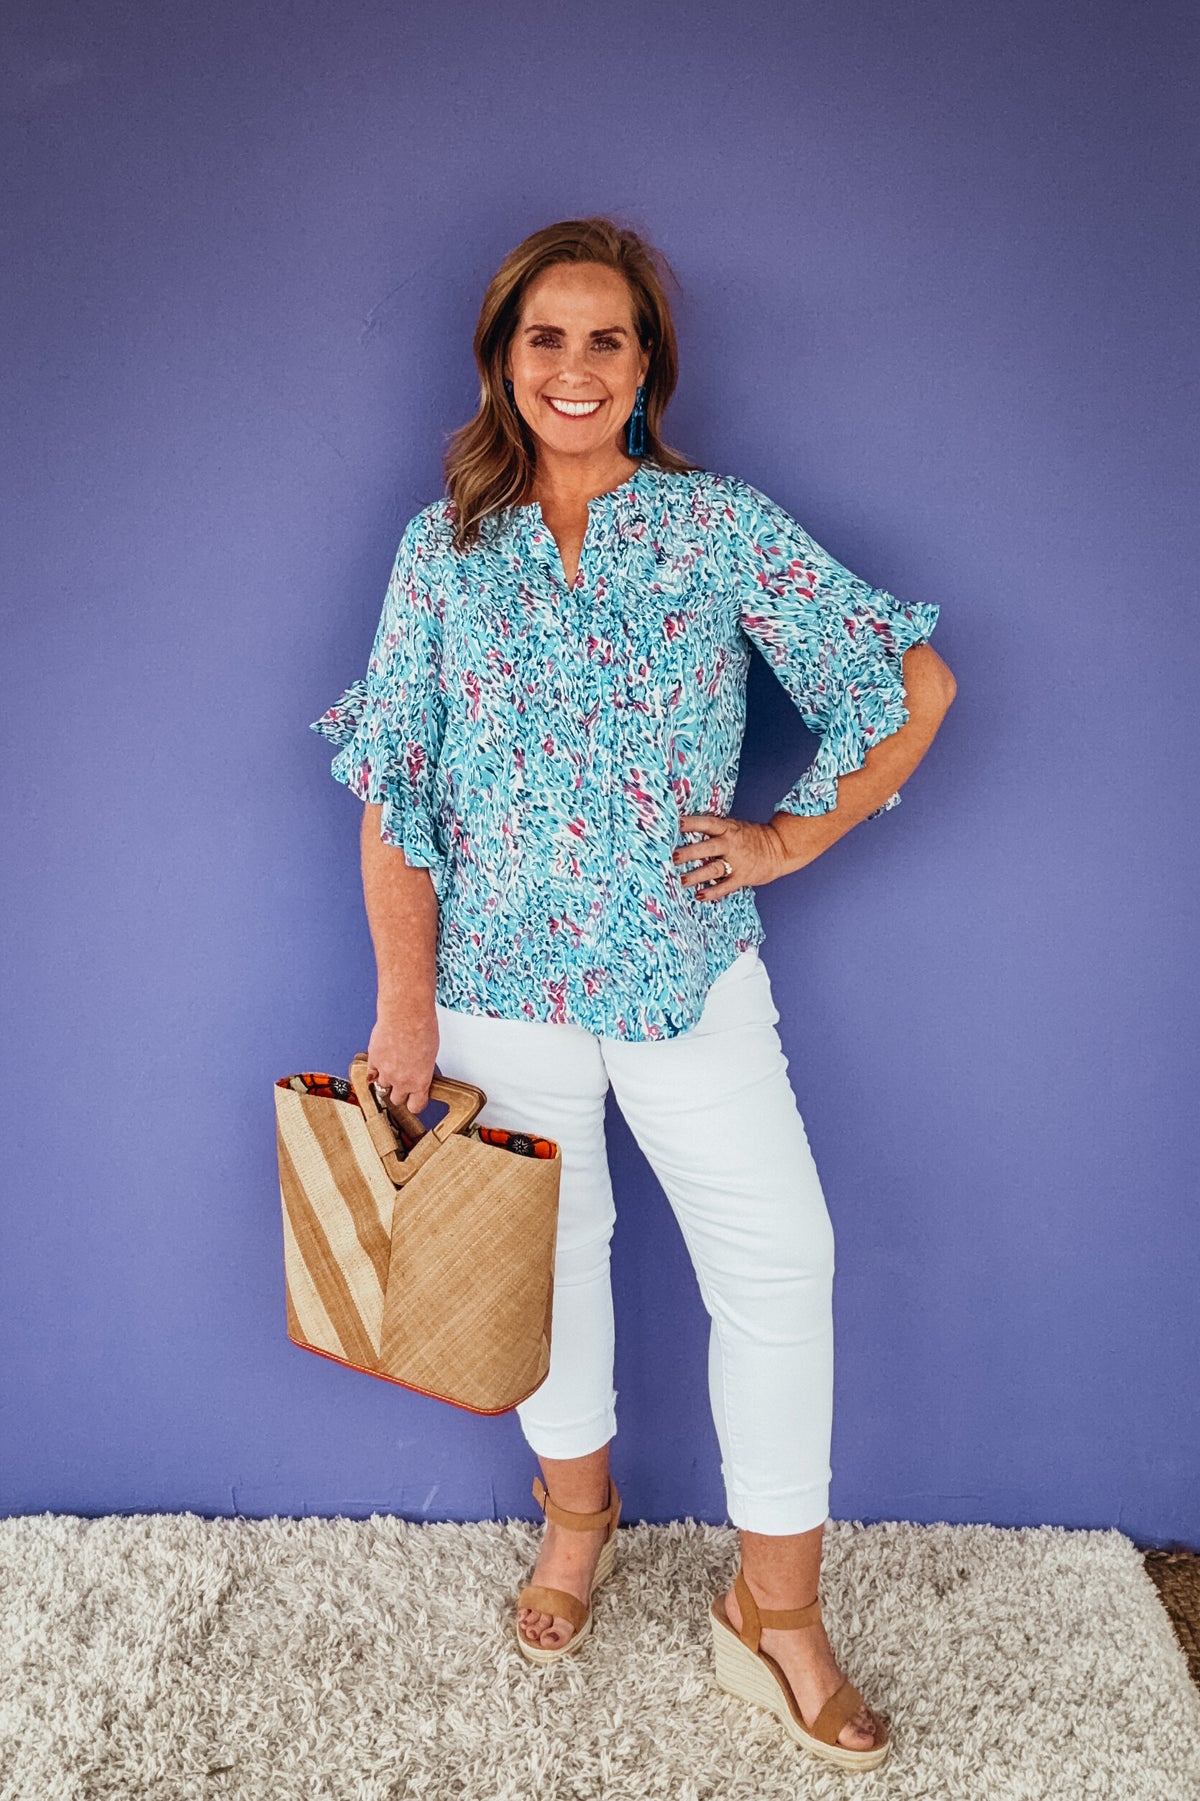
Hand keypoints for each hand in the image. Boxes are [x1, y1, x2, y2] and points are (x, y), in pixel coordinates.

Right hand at [366, 1007, 438, 1113]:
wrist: (405, 1014)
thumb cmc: (421, 1028)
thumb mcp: (431, 1054)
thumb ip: (422, 1068)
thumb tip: (419, 1070)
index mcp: (420, 1081)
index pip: (416, 1106)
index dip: (415, 1103)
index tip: (415, 1100)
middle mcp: (401, 1081)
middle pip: (396, 1100)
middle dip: (399, 1093)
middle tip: (402, 1083)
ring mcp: (385, 1072)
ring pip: (382, 1087)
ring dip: (386, 1080)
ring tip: (392, 1068)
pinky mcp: (373, 1061)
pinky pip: (371, 1073)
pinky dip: (374, 1070)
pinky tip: (379, 1064)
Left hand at [672, 813, 791, 899]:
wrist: (778, 849)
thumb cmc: (749, 837)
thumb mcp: (733, 826)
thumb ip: (714, 829)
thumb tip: (683, 828)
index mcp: (728, 828)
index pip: (707, 823)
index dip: (692, 823)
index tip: (676, 823)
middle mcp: (731, 844)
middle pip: (708, 847)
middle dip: (690, 852)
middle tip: (674, 857)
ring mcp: (737, 862)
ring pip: (714, 868)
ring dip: (697, 875)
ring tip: (682, 881)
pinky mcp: (742, 877)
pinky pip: (725, 887)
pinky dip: (712, 892)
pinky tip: (699, 895)